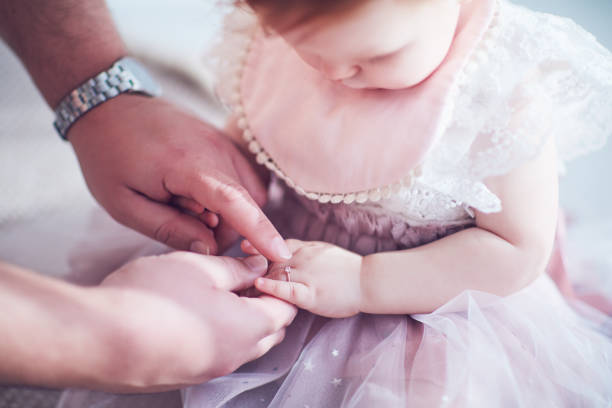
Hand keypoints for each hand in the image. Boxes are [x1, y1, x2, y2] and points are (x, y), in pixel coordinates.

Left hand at [68, 95, 291, 260]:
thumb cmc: (109, 156)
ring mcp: (223, 143)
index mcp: (187, 165)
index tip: (281, 255)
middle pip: (245, 205)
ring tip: (189, 210)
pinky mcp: (224, 142)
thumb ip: (169, 229)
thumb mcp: (125, 204)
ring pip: (248, 194)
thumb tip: (210, 249)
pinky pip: (243, 179)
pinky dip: (231, 197)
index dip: (260, 232)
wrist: (109, 105)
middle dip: (224, 231)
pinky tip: (200, 197)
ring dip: (228, 214)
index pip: (235, 202)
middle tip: (186, 229)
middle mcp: (216, 150)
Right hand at [96, 252, 296, 391]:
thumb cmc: (151, 297)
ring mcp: (209, 371)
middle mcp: (235, 356)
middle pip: (269, 331)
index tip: (263, 267)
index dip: (278, 285)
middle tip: (242, 277)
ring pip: (243, 345)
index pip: (285, 309)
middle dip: (264, 304)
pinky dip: (218, 335)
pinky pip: (216, 355)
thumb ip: (236, 268)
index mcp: (249, 327)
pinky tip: (192, 313)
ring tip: (216, 292)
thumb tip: (257, 268)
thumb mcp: (200, 266)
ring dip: (241, 320)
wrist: (97, 338)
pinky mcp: (185, 376)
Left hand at [249, 239, 362, 317]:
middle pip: (270, 259)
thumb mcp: (324, 251)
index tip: (243, 246)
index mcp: (305, 248)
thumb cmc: (348, 269)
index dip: (259, 246)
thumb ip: (304, 250)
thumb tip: (286, 252)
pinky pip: (287, 289)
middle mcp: (302, 258)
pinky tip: (259, 286)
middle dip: (252, 265)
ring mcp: (305, 275)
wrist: (368, 281)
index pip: (277, 246)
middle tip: (233, 272)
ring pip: (274, 273)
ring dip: (255, 278)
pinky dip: (271, 287)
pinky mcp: (310, 294)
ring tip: (238, 284)